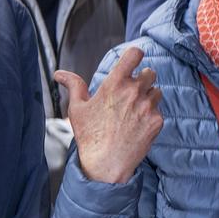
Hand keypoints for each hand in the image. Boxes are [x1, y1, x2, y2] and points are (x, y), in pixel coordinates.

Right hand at [56, 49, 161, 184]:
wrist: (107, 162)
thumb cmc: (89, 135)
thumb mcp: (77, 108)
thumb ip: (73, 85)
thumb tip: (60, 74)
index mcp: (115, 84)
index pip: (134, 55)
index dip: (135, 55)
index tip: (134, 58)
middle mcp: (134, 92)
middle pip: (150, 73)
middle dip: (142, 79)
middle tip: (131, 91)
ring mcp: (148, 107)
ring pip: (157, 91)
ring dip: (148, 96)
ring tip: (133, 109)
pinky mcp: (158, 121)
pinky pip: (158, 110)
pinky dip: (151, 114)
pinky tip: (137, 124)